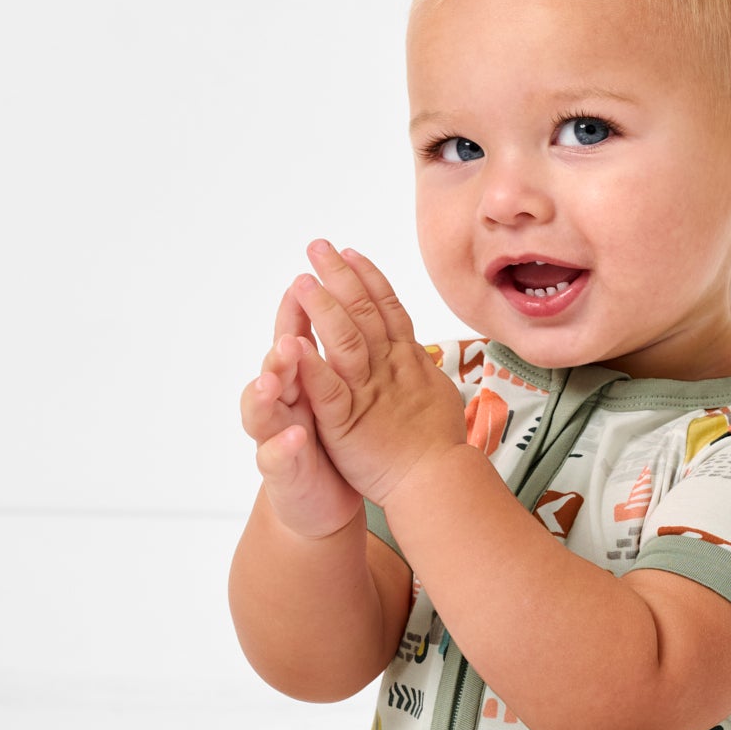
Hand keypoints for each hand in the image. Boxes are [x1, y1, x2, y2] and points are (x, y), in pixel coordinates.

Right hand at [240, 282, 363, 538]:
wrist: (319, 496)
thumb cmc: (332, 438)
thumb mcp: (337, 391)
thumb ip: (338, 352)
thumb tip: (354, 302)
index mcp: (297, 379)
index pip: (291, 337)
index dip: (293, 312)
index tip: (301, 282)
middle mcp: (280, 403)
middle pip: (273, 368)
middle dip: (279, 347)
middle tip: (287, 328)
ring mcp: (274, 436)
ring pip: (261, 410)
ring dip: (266, 392)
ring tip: (270, 379)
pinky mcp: (280, 472)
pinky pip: (275, 459)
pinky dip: (282, 447)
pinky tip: (294, 437)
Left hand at [290, 241, 466, 507]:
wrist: (436, 481)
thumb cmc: (437, 444)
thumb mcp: (435, 393)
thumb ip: (419, 368)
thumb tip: (417, 350)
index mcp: (407, 360)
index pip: (387, 308)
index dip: (368, 278)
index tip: (350, 252)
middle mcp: (388, 368)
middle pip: (364, 313)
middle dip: (340, 277)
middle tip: (318, 247)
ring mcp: (367, 393)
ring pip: (344, 342)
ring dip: (323, 308)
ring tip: (303, 280)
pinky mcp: (347, 422)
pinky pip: (327, 390)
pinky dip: (311, 365)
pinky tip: (293, 342)